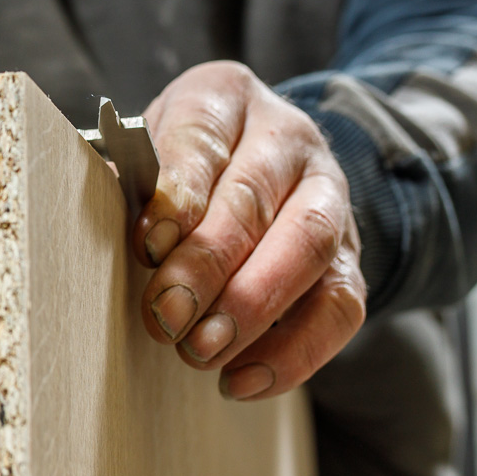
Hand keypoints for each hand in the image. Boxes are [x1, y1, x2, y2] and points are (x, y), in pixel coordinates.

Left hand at [132, 61, 365, 399]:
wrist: (263, 165)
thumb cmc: (181, 165)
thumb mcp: (147, 149)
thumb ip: (131, 183)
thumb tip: (124, 236)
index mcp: (225, 96)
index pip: (203, 134)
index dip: (177, 192)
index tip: (148, 244)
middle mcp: (288, 137)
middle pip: (254, 196)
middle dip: (207, 263)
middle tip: (166, 315)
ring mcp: (330, 195)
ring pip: (308, 247)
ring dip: (253, 307)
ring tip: (201, 351)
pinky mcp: (352, 257)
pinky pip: (340, 306)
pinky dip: (295, 351)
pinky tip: (244, 379)